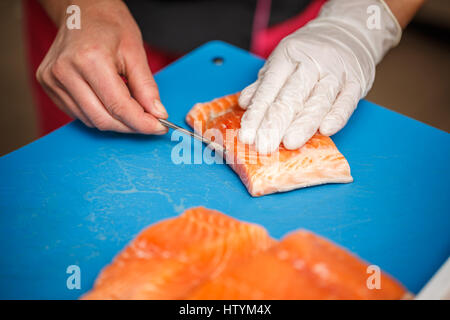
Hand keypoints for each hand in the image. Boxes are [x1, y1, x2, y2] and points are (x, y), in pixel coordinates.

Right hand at [36, 0, 167, 133]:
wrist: (83, 12)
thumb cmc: (110, 26)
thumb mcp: (135, 52)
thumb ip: (146, 87)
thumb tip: (157, 115)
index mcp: (89, 59)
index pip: (119, 106)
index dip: (142, 122)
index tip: (159, 127)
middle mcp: (65, 71)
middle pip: (103, 118)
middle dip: (130, 126)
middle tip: (150, 122)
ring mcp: (52, 80)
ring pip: (91, 120)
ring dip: (116, 123)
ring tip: (132, 111)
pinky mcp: (48, 85)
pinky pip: (79, 114)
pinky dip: (100, 115)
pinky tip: (111, 104)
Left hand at [238, 0, 400, 153]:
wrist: (348, 31)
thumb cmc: (308, 53)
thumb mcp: (281, 61)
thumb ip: (263, 84)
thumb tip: (244, 103)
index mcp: (288, 56)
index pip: (268, 89)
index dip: (256, 114)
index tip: (247, 136)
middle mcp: (312, 62)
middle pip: (291, 96)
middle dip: (276, 123)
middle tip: (264, 145)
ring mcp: (336, 72)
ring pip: (318, 101)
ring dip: (303, 124)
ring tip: (290, 143)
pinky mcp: (357, 82)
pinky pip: (347, 102)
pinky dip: (337, 116)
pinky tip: (325, 131)